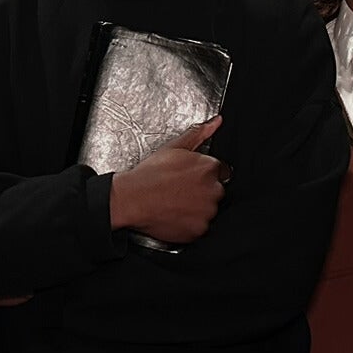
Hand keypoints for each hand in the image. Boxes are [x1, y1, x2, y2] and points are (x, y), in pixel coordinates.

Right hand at [109, 117, 228, 246]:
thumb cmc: (150, 174)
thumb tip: (216, 122)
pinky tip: (175, 214)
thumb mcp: (174, 147)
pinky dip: (190, 223)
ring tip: (176, 202)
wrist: (132, 199)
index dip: (203, 175)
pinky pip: (200, 226)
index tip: (190, 179)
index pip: (220, 172)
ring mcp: (206, 212)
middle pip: (215, 191)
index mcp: (209, 168)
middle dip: (202, 191)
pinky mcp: (198, 230)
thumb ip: (199, 133)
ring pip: (209, 210)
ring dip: (197, 207)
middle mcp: (212, 190)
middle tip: (180, 191)